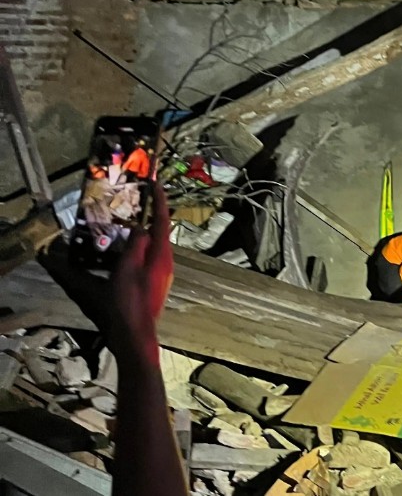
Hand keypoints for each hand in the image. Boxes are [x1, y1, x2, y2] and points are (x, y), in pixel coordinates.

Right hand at [41, 184, 173, 369]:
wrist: (134, 335)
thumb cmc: (128, 302)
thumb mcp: (127, 269)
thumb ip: (135, 246)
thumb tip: (142, 229)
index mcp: (161, 256)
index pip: (162, 221)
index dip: (159, 201)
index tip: (155, 182)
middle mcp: (165, 262)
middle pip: (159, 232)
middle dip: (149, 214)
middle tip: (137, 198)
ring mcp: (160, 274)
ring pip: (151, 245)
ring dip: (140, 232)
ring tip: (125, 221)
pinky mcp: (152, 283)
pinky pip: (145, 258)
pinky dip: (135, 248)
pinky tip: (120, 250)